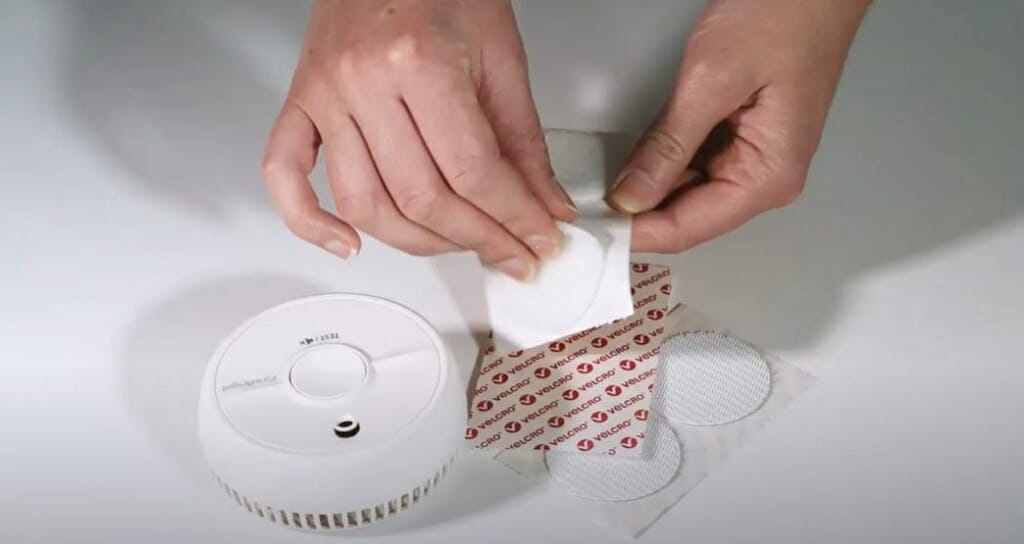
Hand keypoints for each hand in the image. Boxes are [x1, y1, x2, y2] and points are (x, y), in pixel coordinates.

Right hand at [262, 0, 576, 280]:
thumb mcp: (501, 55)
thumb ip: (524, 140)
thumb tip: (544, 205)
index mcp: (420, 60)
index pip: (473, 171)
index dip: (514, 219)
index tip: (537, 240)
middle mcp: (364, 80)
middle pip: (421, 198)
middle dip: (477, 239)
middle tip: (511, 252)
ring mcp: (324, 96)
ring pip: (365, 204)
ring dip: (418, 243)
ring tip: (457, 245)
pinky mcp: (300, 103)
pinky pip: (285, 175)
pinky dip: (309, 223)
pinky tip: (348, 244)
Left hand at [609, 0, 869, 251]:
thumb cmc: (784, 16)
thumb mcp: (712, 81)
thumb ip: (668, 145)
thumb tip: (632, 196)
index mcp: (768, 176)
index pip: (689, 228)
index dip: (637, 233)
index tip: (594, 229)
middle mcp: (764, 178)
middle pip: (686, 218)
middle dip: (637, 216)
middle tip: (587, 210)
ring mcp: (753, 160)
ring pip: (685, 195)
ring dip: (646, 191)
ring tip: (604, 188)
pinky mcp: (740, 140)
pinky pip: (692, 167)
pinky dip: (661, 165)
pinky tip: (634, 162)